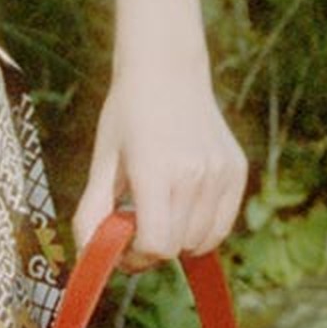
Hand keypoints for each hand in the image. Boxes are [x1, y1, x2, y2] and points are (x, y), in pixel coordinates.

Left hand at [72, 61, 247, 273]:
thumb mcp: (102, 161)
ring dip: (176, 241)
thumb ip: (92, 213)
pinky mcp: (237, 171)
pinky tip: (181, 208)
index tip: (120, 244)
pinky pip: (221, 226)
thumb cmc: (127, 115)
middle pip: (176, 248)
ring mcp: (221, 173)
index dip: (134, 257)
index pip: (156, 246)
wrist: (167, 69)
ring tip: (158, 213)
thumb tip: (89, 258)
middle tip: (135, 227)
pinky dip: (200, 230)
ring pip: (201, 243)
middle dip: (151, 250)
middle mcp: (196, 174)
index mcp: (157, 172)